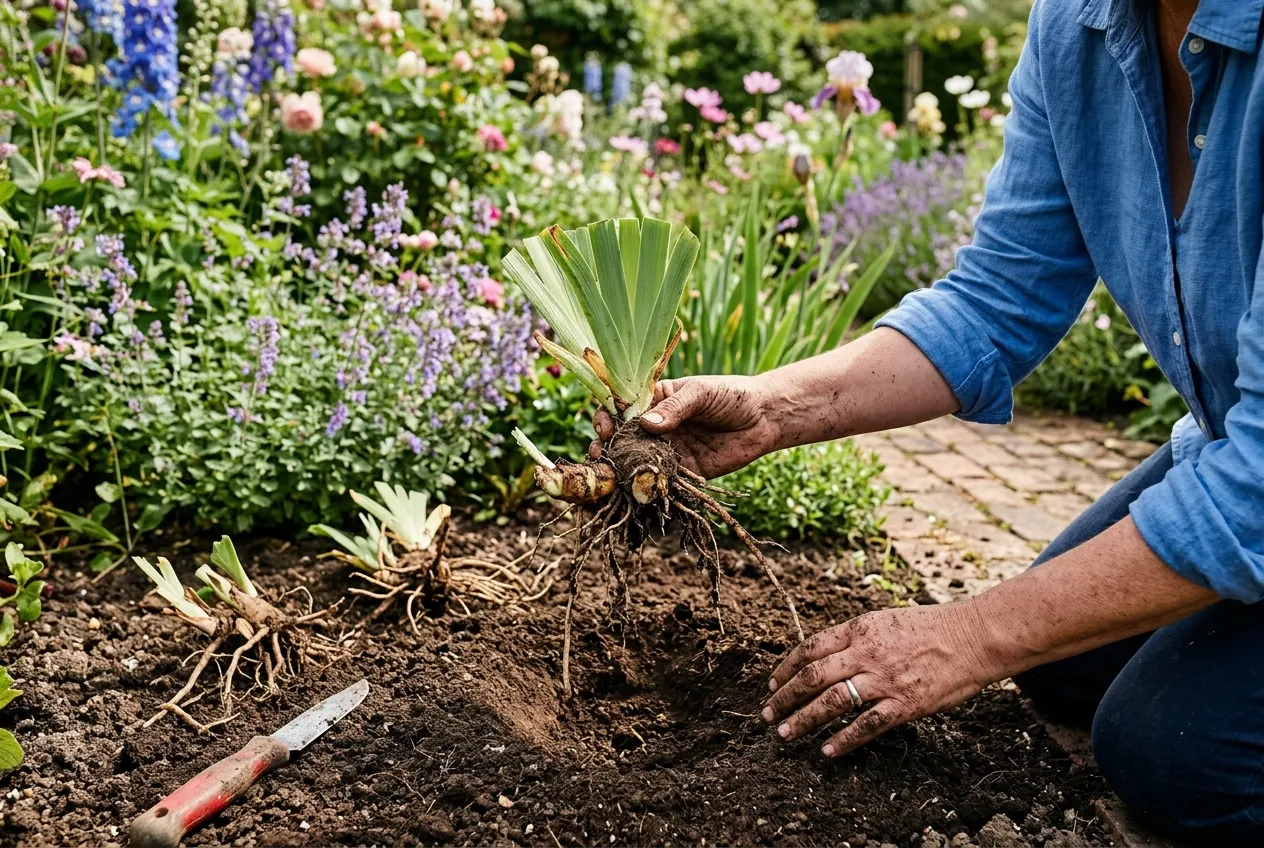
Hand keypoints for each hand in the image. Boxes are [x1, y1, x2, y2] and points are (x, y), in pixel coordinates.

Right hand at [593, 375, 779, 478]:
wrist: (765, 418)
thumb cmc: (732, 395)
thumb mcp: (701, 393)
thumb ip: (675, 408)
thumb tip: (646, 425)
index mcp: (656, 400)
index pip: (622, 408)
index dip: (607, 418)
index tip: (604, 427)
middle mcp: (657, 427)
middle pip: (623, 439)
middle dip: (607, 448)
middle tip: (600, 456)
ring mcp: (669, 450)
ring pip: (637, 463)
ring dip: (620, 472)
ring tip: (608, 478)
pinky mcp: (684, 472)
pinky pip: (661, 482)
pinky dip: (646, 489)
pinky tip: (634, 493)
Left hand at [761, 603, 1001, 756]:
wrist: (974, 636)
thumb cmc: (932, 626)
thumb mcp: (886, 620)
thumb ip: (856, 637)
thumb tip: (825, 655)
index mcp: (860, 629)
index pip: (810, 648)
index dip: (785, 668)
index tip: (772, 684)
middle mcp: (866, 653)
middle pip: (813, 677)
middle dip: (784, 697)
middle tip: (767, 714)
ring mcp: (885, 680)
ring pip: (833, 703)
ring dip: (804, 720)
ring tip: (785, 734)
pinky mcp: (906, 704)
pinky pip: (867, 725)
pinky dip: (844, 740)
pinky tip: (827, 751)